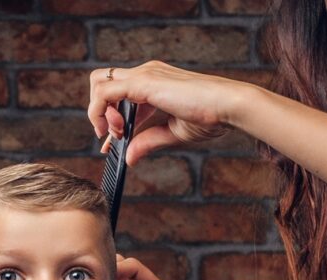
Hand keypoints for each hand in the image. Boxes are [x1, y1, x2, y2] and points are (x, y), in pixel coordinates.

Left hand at [88, 61, 245, 164]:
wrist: (228, 107)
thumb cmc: (211, 117)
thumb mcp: (172, 133)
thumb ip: (148, 142)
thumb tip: (129, 158)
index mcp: (153, 82)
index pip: (118, 93)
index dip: (109, 118)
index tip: (112, 143)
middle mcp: (145, 73)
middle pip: (102, 81)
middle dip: (99, 110)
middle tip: (115, 135)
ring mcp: (143, 74)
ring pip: (99, 83)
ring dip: (99, 112)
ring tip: (119, 133)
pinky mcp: (143, 82)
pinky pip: (105, 92)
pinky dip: (101, 112)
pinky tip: (117, 130)